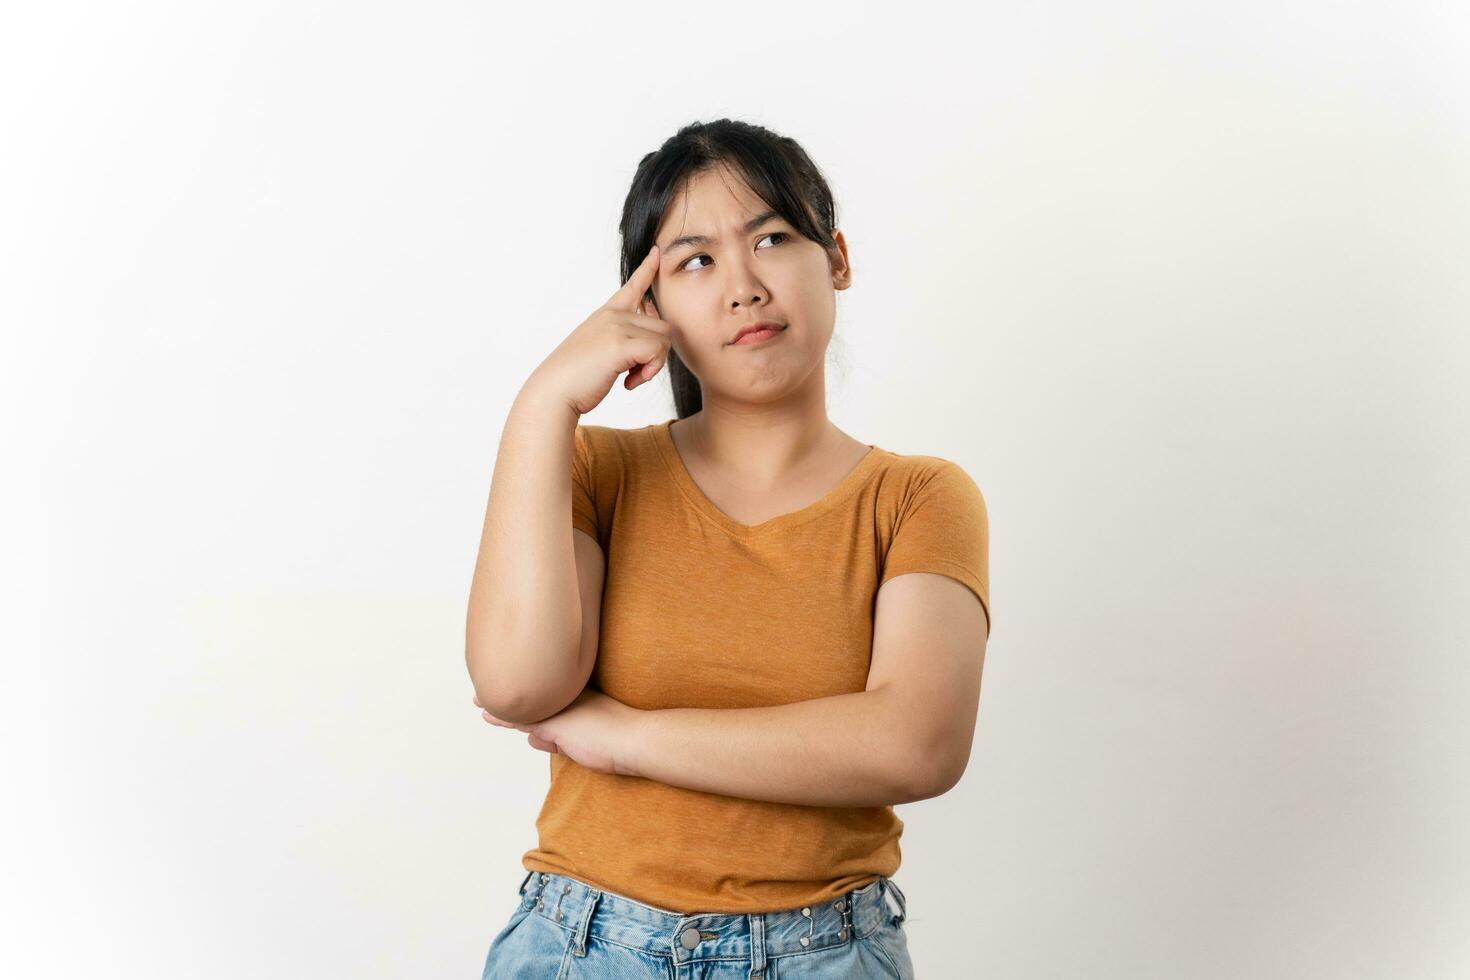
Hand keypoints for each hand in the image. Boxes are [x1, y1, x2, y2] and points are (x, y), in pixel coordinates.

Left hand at [473, 687, 647, 777]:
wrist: (637, 739)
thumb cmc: (623, 740)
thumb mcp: (589, 737)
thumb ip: (565, 737)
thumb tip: (539, 739)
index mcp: (581, 698)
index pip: (550, 694)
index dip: (533, 690)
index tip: (522, 680)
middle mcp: (568, 699)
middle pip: (535, 696)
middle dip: (513, 692)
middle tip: (490, 682)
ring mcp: (561, 709)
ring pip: (525, 706)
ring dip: (502, 704)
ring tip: (480, 697)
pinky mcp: (554, 724)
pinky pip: (521, 719)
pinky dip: (503, 717)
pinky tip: (486, 712)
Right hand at [522, 244, 674, 415]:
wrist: (553, 392)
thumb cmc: (575, 379)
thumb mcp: (599, 350)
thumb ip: (622, 340)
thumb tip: (653, 344)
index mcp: (607, 314)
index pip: (632, 286)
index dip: (648, 269)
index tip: (657, 251)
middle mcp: (613, 315)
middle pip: (663, 326)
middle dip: (657, 354)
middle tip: (634, 373)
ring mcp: (616, 326)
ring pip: (664, 340)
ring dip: (654, 365)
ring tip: (629, 377)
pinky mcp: (620, 343)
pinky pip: (657, 352)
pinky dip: (650, 372)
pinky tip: (628, 383)